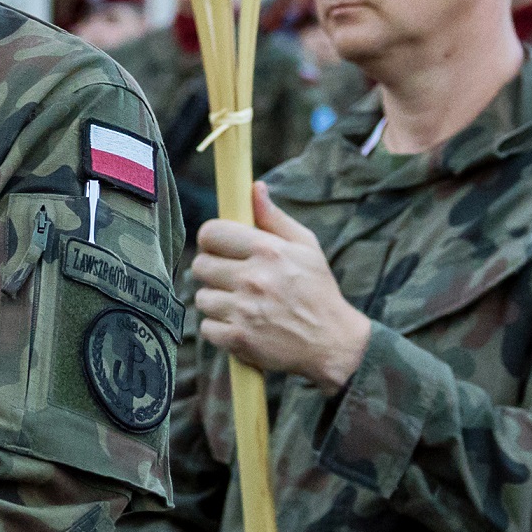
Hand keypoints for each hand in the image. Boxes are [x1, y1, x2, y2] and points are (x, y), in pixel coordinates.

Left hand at [193, 183, 370, 391]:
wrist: (332, 343)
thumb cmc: (318, 291)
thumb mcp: (306, 247)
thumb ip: (274, 218)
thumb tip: (254, 188)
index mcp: (268, 251)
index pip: (211, 233)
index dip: (211, 240)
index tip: (220, 248)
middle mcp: (253, 278)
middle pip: (200, 266)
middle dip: (212, 271)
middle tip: (230, 278)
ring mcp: (244, 311)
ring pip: (201, 298)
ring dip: (216, 301)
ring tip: (239, 304)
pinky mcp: (239, 339)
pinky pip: (206, 328)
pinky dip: (219, 329)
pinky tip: (240, 325)